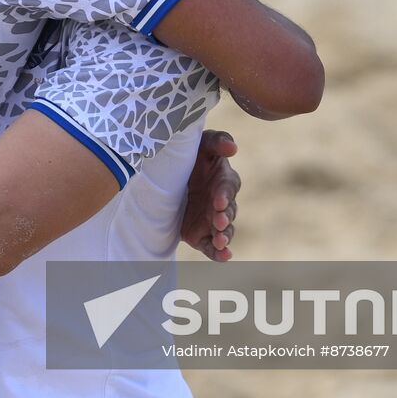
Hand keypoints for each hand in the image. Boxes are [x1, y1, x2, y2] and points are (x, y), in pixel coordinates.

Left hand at [181, 130, 239, 260]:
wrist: (163, 177)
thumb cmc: (189, 155)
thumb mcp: (201, 143)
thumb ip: (217, 141)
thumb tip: (233, 148)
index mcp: (222, 180)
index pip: (228, 187)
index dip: (223, 194)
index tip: (217, 200)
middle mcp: (220, 202)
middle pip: (228, 212)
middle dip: (224, 218)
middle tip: (218, 222)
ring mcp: (212, 220)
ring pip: (224, 231)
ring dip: (224, 237)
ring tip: (221, 242)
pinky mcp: (202, 235)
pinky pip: (213, 246)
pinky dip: (219, 253)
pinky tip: (224, 257)